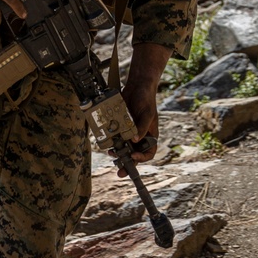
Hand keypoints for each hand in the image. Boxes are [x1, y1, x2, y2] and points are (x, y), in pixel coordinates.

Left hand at [114, 43, 168, 173]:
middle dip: (127, 164)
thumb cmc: (146, 100)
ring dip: (118, 154)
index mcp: (150, 136)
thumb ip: (141, 128)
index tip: (133, 157)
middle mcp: (140, 136)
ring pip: (124, 148)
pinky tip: (107, 143)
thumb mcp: (147, 114)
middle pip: (134, 154)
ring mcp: (129, 131)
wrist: (137, 86)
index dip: (142, 158)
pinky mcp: (120, 125)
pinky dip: (112, 141)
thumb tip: (135, 140)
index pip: (149, 153)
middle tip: (120, 171)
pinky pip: (116, 137)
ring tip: (112, 155)